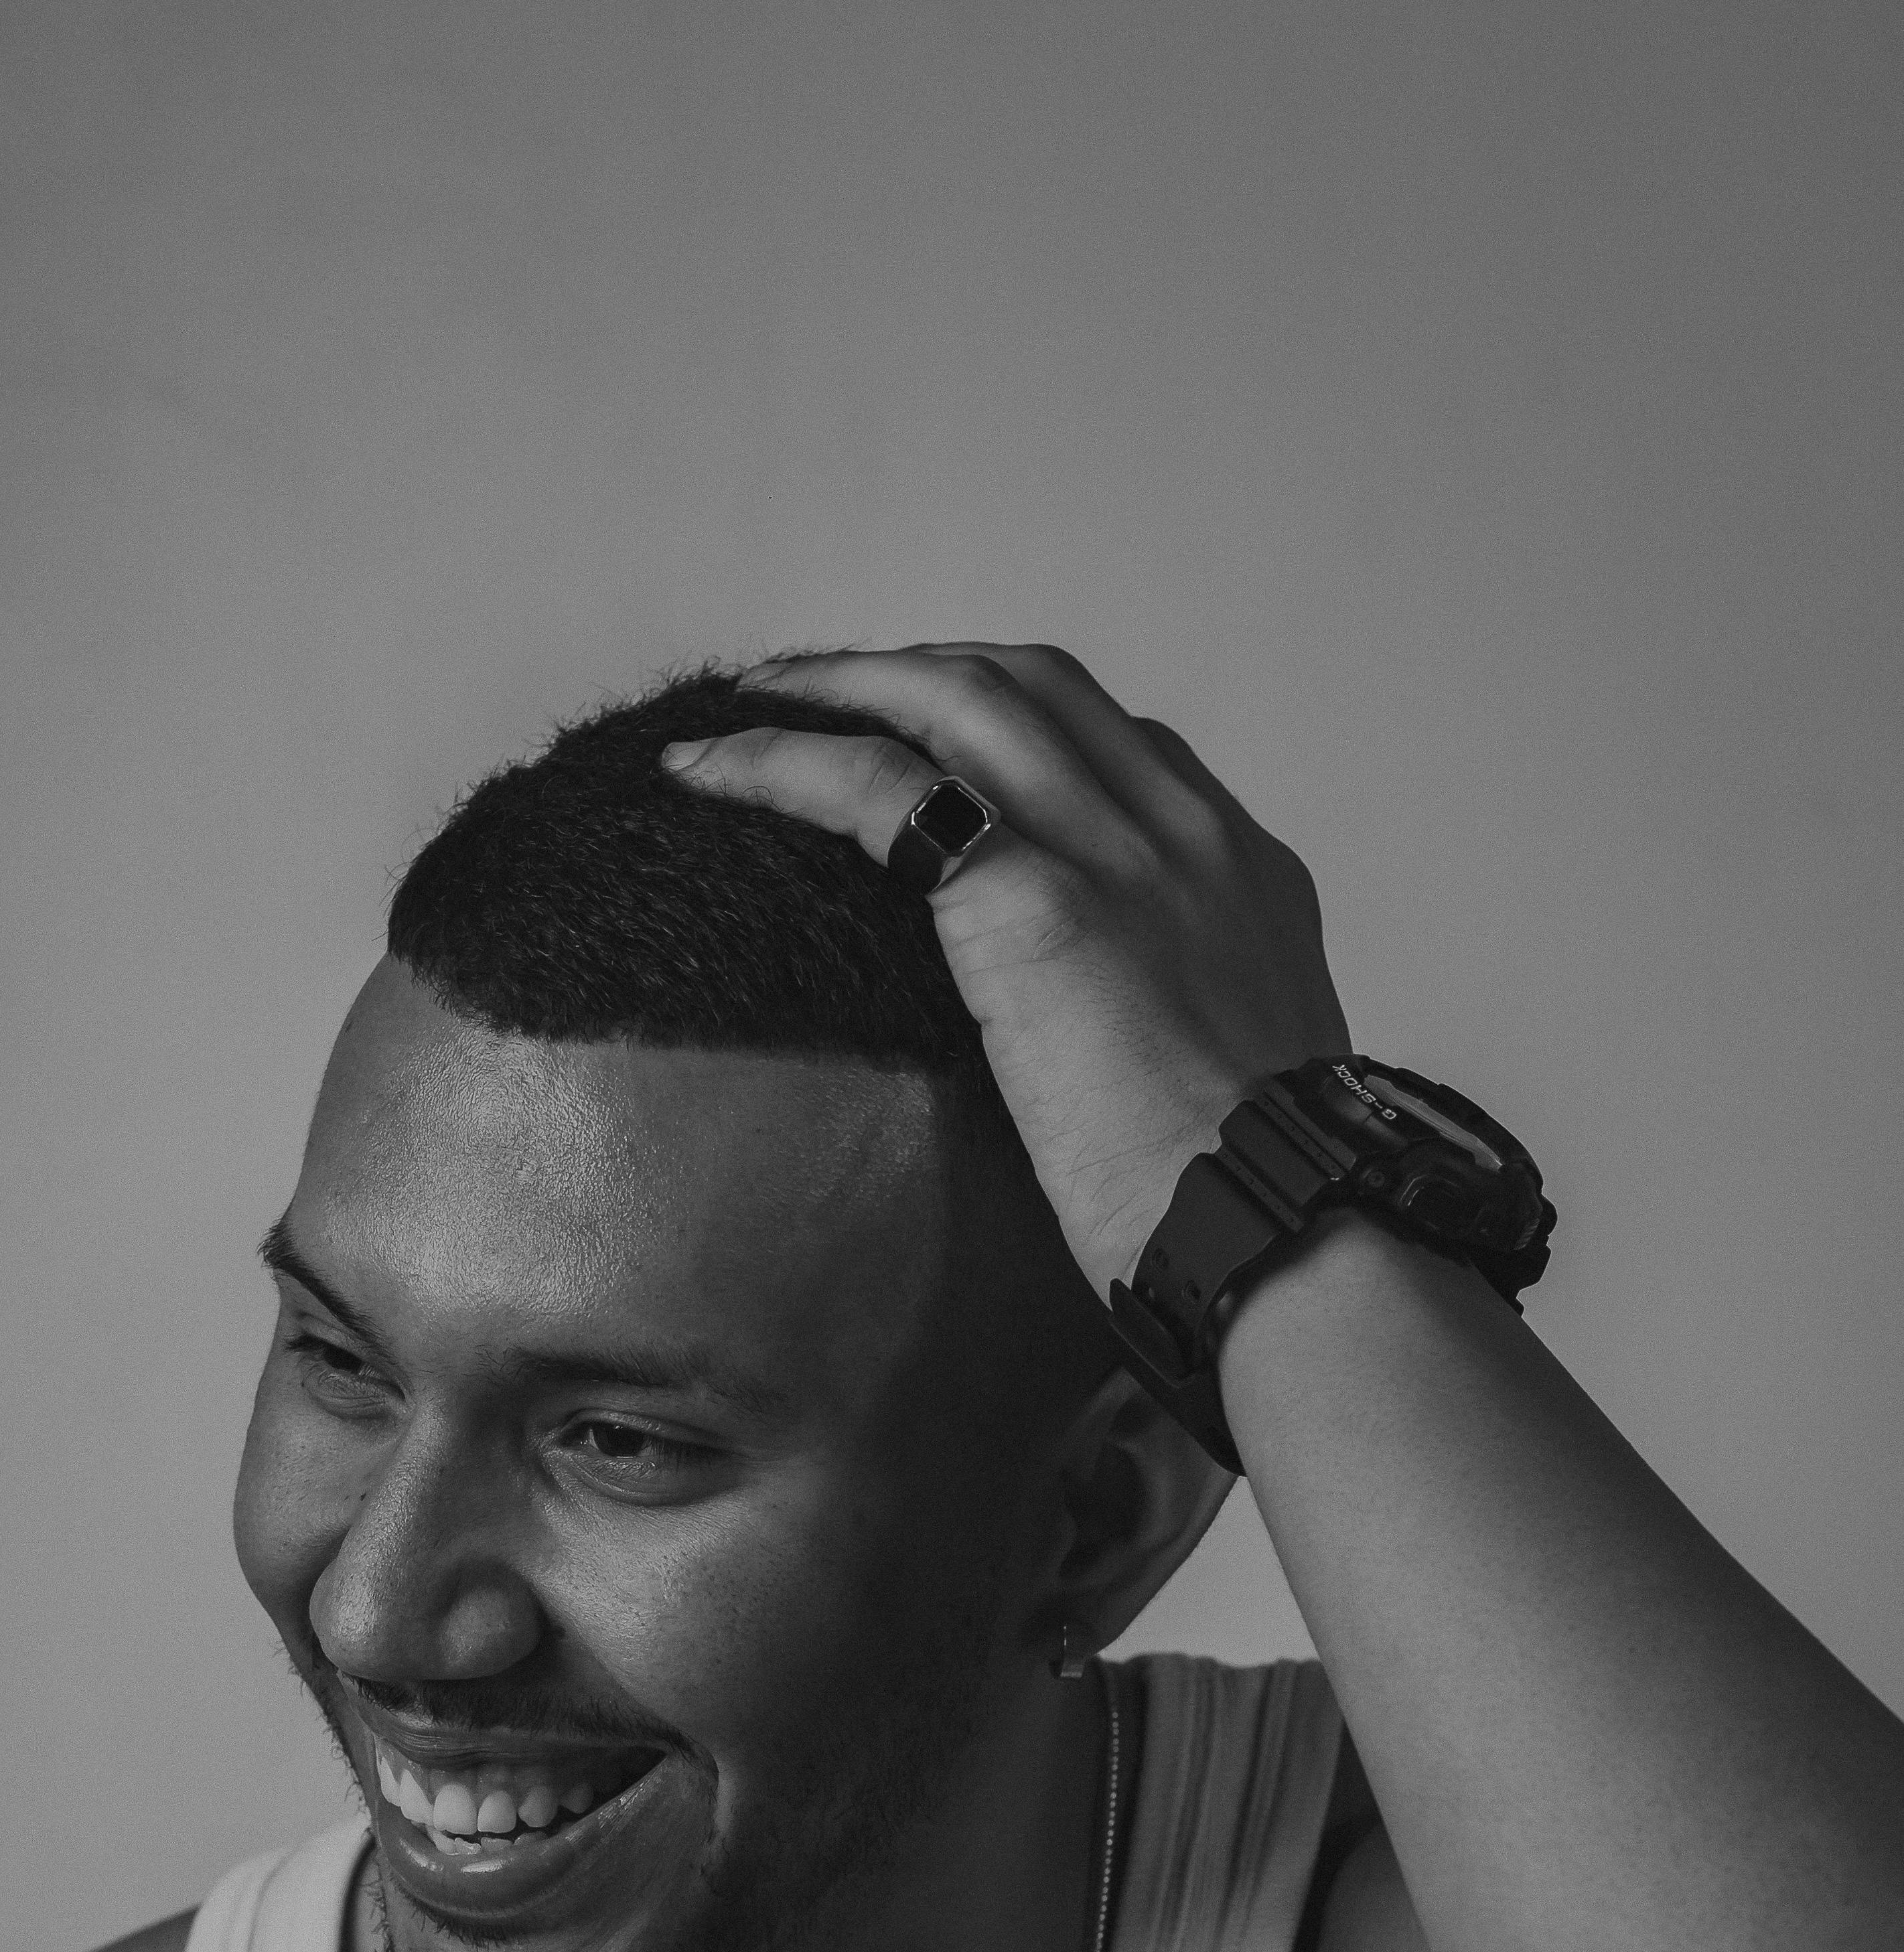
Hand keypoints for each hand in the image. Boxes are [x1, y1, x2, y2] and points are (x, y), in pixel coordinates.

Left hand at [663, 643, 1350, 1298]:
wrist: (1291, 1228)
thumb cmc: (1258, 1204)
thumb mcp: (1242, 1090)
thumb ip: (1188, 1041)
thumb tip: (1130, 1083)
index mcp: (1244, 879)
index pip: (1123, 750)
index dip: (1018, 727)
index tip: (943, 745)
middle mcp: (1186, 834)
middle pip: (1035, 686)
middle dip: (921, 670)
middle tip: (828, 689)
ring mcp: (1115, 851)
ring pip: (958, 698)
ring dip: (844, 685)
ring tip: (754, 701)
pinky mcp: (1033, 900)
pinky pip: (879, 786)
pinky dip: (786, 762)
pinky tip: (715, 769)